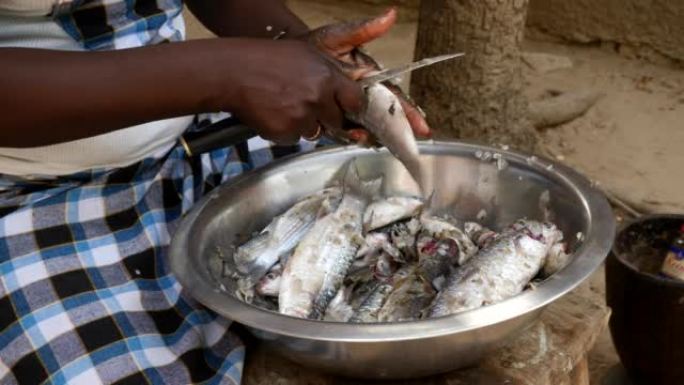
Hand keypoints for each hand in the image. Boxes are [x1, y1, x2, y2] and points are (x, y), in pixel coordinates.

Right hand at [221, 39, 362, 143]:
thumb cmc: (266, 60)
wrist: (233, 73)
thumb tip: (346, 89)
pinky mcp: (285, 132)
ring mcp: (302, 118)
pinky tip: (273, 114)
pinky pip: (293, 139)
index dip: (350, 106)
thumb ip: (329, 72)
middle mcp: (318, 99)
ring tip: (284, 106)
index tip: (346, 109)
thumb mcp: (305, 54)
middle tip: (306, 106)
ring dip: (303, 124)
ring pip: (314, 132)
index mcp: (327, 77)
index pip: (355, 100)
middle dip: (325, 117)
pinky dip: (285, 131)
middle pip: (336, 121)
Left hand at [304, 8, 431, 143]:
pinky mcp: (330, 119)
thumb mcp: (336, 38)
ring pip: (366, 127)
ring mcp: (346, 109)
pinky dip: (351, 137)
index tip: (421, 127)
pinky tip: (355, 139)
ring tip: (368, 138)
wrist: (283, 62)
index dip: (407, 112)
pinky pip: (344, 131)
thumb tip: (391, 15)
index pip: (392, 97)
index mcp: (368, 79)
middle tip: (404, 143)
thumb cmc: (314, 47)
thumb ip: (362, 31)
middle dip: (395, 130)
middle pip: (383, 117)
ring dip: (371, 135)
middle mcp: (361, 96)